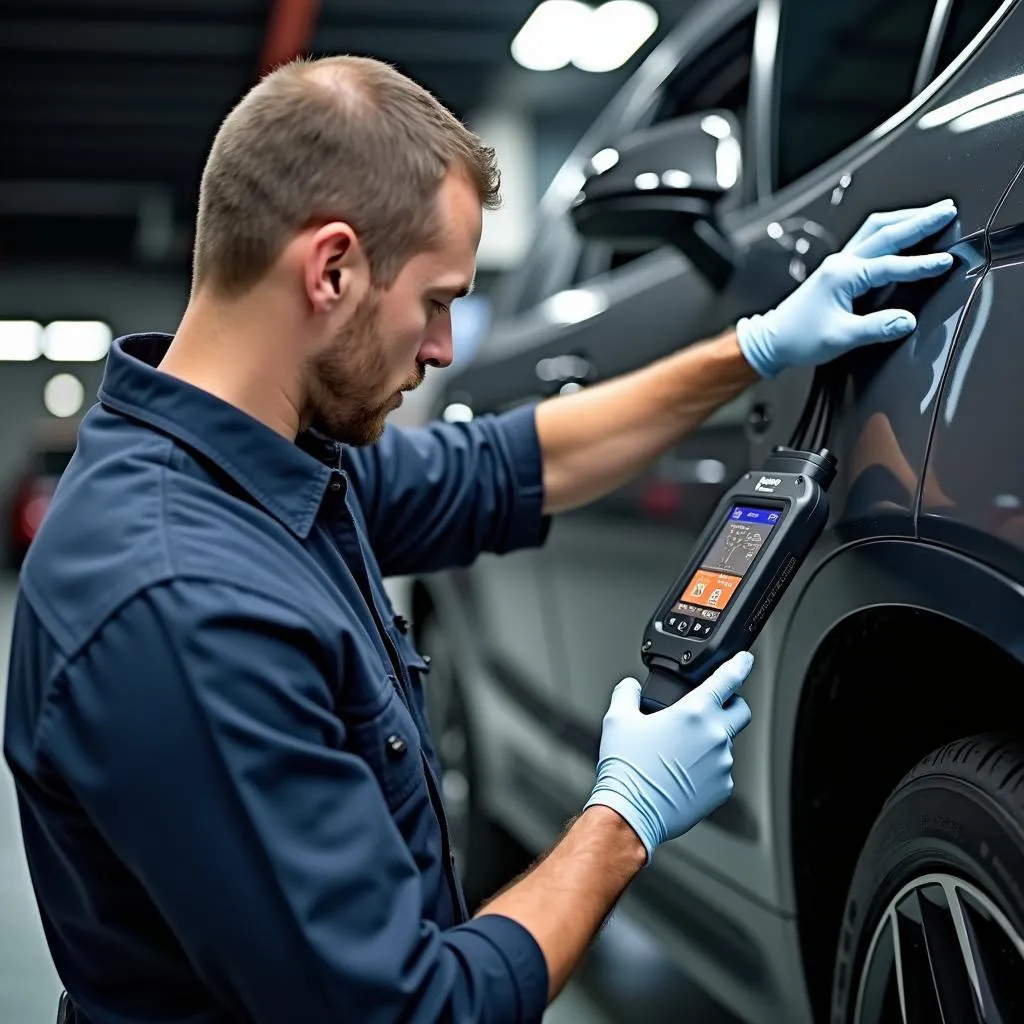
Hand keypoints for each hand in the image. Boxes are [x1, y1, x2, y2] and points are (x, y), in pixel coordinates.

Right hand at [583, 652, 753, 861]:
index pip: (728, 679)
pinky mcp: (722, 788)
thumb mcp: (617, 719)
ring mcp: (722, 764)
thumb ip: (627, 692)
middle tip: (710, 709)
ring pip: (726, 742)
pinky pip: (721, 770)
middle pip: (741, 710)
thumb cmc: (627, 768)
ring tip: (679, 753)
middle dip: (731, 704)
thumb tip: (631, 686)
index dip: (740, 664)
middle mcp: (715, 735)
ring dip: (710, 741)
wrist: (631, 813)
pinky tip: (682, 773)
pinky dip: (707, 768)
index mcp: (694, 712)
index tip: (745, 660)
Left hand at [736, 200, 958, 378]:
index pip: (889, 266)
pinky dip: (889, 230)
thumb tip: (908, 320)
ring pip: (875, 230)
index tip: (946, 262)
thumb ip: (876, 329)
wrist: (773, 340)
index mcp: (842, 276)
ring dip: (904, 219)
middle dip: (919, 221)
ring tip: (932, 212)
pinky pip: (867, 240)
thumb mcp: (840, 338)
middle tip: (947, 209)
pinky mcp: (838, 269)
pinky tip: (903, 229)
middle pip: (885, 233)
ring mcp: (838, 262)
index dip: (920, 265)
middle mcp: (841, 262)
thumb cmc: (801, 339)